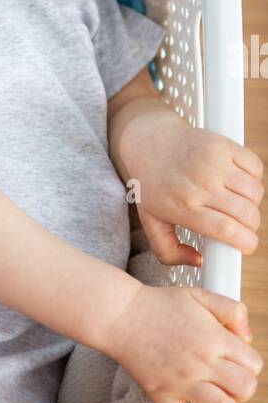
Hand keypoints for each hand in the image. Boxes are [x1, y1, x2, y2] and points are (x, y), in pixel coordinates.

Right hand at [104, 283, 262, 402]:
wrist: (119, 314)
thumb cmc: (158, 304)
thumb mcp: (200, 295)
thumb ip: (231, 310)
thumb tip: (247, 338)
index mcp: (214, 338)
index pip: (253, 364)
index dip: (250, 367)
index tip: (238, 367)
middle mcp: (201, 361)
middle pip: (245, 388)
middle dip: (244, 391)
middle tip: (231, 389)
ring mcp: (181, 380)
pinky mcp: (159, 394)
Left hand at [119, 108, 263, 264]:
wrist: (146, 141)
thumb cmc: (151, 186)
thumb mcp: (151, 223)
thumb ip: (169, 252)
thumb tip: (199, 260)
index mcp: (182, 206)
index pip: (226, 229)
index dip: (245, 242)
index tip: (246, 245)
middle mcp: (199, 183)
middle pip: (246, 213)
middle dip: (251, 227)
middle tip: (242, 227)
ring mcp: (213, 162)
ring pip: (254, 192)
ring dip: (253, 204)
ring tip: (239, 206)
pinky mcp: (223, 145)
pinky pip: (255, 167)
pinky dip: (254, 180)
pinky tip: (239, 185)